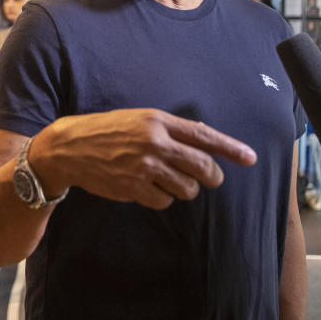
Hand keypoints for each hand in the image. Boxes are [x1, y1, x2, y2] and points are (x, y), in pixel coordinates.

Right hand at [32, 108, 256, 210]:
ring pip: (187, 188)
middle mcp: (154, 142)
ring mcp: (144, 166)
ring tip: (168, 181)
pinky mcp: (133, 187)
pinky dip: (162, 198)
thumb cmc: (107, 131)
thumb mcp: (139, 119)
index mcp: (157, 121)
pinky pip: (164, 201)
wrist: (70, 148)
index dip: (230, 148)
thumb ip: (169, 129)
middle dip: (212, 177)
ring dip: (184, 189)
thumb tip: (203, 138)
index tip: (250, 158)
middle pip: (202, 166)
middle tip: (209, 179)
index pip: (203, 136)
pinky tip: (147, 188)